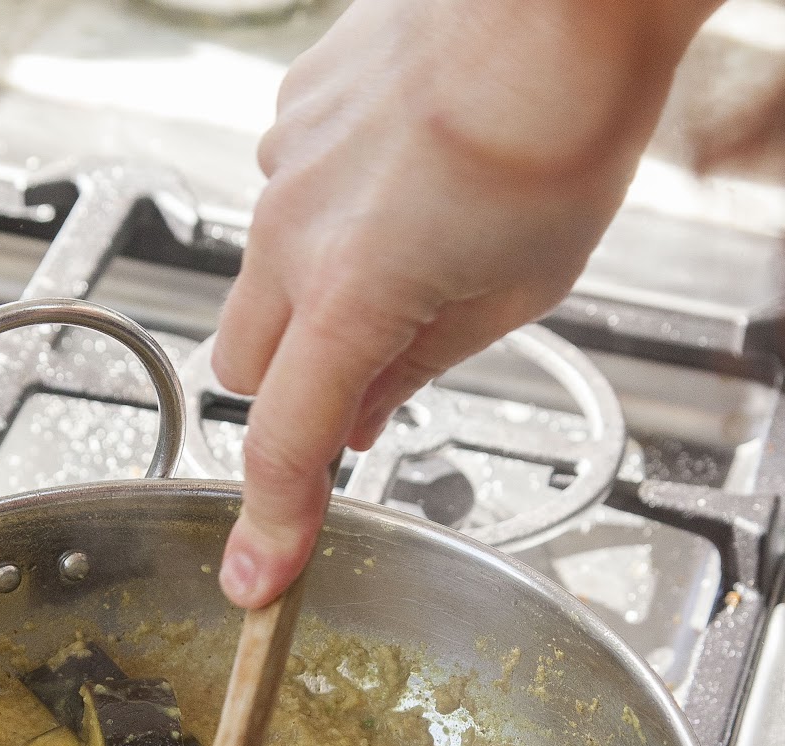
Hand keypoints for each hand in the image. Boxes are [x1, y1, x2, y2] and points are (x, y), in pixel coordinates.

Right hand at [214, 0, 718, 607]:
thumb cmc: (561, 125)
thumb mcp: (509, 295)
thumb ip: (415, 370)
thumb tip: (364, 420)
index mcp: (350, 293)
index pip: (283, 443)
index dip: (271, 523)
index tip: (259, 576)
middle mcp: (293, 229)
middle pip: (239, 367)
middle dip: (284, 396)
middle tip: (361, 386)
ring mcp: (282, 164)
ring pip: (256, 279)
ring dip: (305, 304)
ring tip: (404, 259)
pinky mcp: (289, 114)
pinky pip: (279, 198)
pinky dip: (320, 221)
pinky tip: (395, 187)